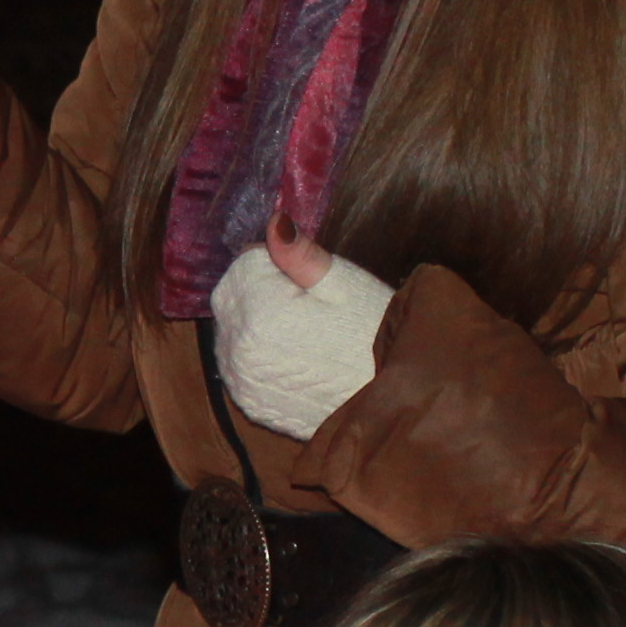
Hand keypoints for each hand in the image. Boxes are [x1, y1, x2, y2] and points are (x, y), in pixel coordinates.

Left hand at [209, 229, 394, 441]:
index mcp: (257, 316)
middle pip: (232, 297)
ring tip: (305, 334)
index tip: (310, 280)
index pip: (245, 264)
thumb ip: (298, 253)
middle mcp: (237, 353)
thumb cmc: (372, 332)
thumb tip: (273, 220)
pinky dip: (258, 356)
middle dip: (261, 292)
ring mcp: (243, 384)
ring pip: (233, 331)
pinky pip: (241, 365)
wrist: (393, 399)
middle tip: (310, 307)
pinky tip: (294, 358)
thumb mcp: (342, 283)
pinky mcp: (254, 406)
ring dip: (256, 323)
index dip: (278, 263)